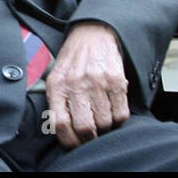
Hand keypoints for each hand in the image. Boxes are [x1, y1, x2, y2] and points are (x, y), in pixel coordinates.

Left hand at [46, 22, 128, 148]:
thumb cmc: (73, 60)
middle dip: (89, 138)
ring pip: (105, 123)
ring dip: (105, 128)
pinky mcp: (116, 81)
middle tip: (92, 136)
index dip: (68, 140)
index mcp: (57, 85)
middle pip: (84, 127)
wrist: (92, 34)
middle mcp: (76, 84)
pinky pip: (121, 113)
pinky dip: (118, 119)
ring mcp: (97, 82)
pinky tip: (112, 111)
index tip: (74, 143)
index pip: (60, 123)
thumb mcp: (56, 77)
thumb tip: (62, 132)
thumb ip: (57, 102)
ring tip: (102, 120)